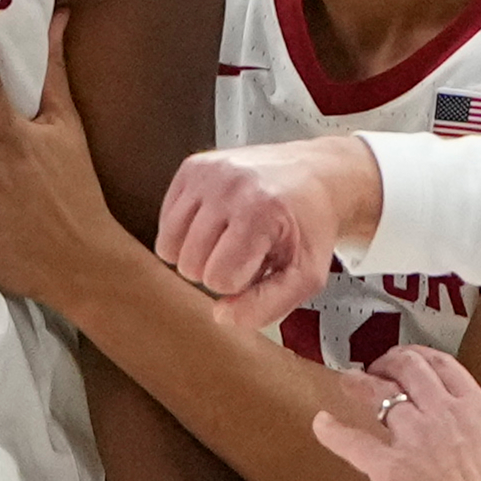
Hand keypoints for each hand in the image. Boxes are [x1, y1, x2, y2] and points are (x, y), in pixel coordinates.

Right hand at [156, 135, 382, 329]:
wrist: (315, 175)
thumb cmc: (309, 226)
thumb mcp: (306, 275)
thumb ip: (267, 307)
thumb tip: (221, 315)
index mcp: (258, 212)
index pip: (218, 279)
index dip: (239, 283)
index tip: (259, 265)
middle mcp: (227, 186)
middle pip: (189, 264)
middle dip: (215, 269)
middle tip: (244, 252)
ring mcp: (205, 173)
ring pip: (168, 245)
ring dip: (195, 253)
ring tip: (226, 239)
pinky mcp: (191, 166)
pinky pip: (165, 221)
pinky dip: (185, 232)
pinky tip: (215, 223)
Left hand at [311, 346, 480, 480]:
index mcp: (478, 412)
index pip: (445, 367)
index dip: (425, 357)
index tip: (417, 357)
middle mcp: (441, 415)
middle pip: (407, 369)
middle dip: (390, 361)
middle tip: (382, 365)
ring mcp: (413, 438)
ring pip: (377, 395)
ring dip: (359, 384)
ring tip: (348, 380)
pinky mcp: (389, 468)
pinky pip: (353, 443)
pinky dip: (332, 432)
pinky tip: (321, 424)